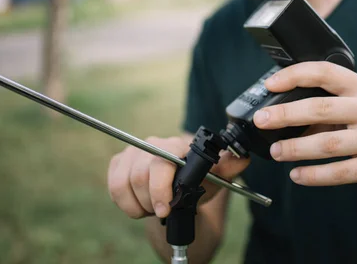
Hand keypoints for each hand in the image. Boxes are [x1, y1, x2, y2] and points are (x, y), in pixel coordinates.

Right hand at [107, 134, 249, 218]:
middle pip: (139, 176)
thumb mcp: (216, 179)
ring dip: (138, 205)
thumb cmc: (199, 184)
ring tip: (153, 207)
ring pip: (123, 184)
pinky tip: (139, 204)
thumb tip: (243, 157)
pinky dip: (125, 203)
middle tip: (162, 211)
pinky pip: (113, 187)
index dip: (160, 188)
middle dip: (151, 202)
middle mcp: (152, 144)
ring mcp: (132, 152)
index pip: (161, 161)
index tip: (165, 210)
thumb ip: (229, 167)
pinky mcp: (118, 163)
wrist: (179, 192)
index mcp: (176, 146)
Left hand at [252, 61, 356, 199]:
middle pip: (322, 108)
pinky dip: (315, 175)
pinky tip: (297, 175)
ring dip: (297, 148)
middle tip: (263, 120)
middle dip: (287, 114)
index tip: (270, 84)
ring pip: (329, 143)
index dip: (295, 75)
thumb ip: (332, 106)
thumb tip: (286, 113)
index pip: (326, 72)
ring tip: (276, 151)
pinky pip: (341, 172)